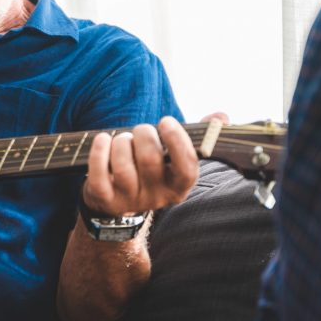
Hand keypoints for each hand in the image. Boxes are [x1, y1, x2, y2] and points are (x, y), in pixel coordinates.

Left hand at [82, 116, 199, 216]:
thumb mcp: (173, 158)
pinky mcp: (105, 199)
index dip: (177, 141)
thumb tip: (221, 116)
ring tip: (122, 139)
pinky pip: (99, 174)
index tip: (166, 121)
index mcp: (178, 186)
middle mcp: (156, 197)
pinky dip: (99, 152)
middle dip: (143, 134)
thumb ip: (198, 137)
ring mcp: (129, 200)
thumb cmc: (150, 170)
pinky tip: (102, 140)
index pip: (187, 168)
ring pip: (123, 166)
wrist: (117, 204)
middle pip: (150, 160)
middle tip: (141, 130)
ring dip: (121, 142)